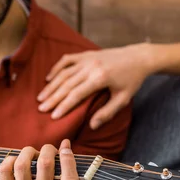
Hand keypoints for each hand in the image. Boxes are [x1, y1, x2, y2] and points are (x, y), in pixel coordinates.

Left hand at [0, 139, 83, 179]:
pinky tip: (17, 161)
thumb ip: (74, 171)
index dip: (68, 159)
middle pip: (45, 165)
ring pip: (22, 165)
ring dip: (28, 152)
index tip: (64, 150)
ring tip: (32, 154)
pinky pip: (4, 170)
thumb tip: (66, 144)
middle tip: (48, 150)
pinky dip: (11, 160)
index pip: (69, 179)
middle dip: (47, 150)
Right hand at [37, 44, 153, 129]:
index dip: (63, 106)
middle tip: (41, 109)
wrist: (139, 57)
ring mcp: (87, 59)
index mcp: (100, 78)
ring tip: (41, 97)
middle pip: (66, 84)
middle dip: (52, 97)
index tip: (53, 116)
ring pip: (63, 73)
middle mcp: (91, 67)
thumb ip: (107, 112)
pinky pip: (66, 60)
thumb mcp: (123, 98)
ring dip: (51, 85)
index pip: (76, 94)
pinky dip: (56, 68)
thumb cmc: (132, 80)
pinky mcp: (86, 54)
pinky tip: (48, 78)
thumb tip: (92, 126)